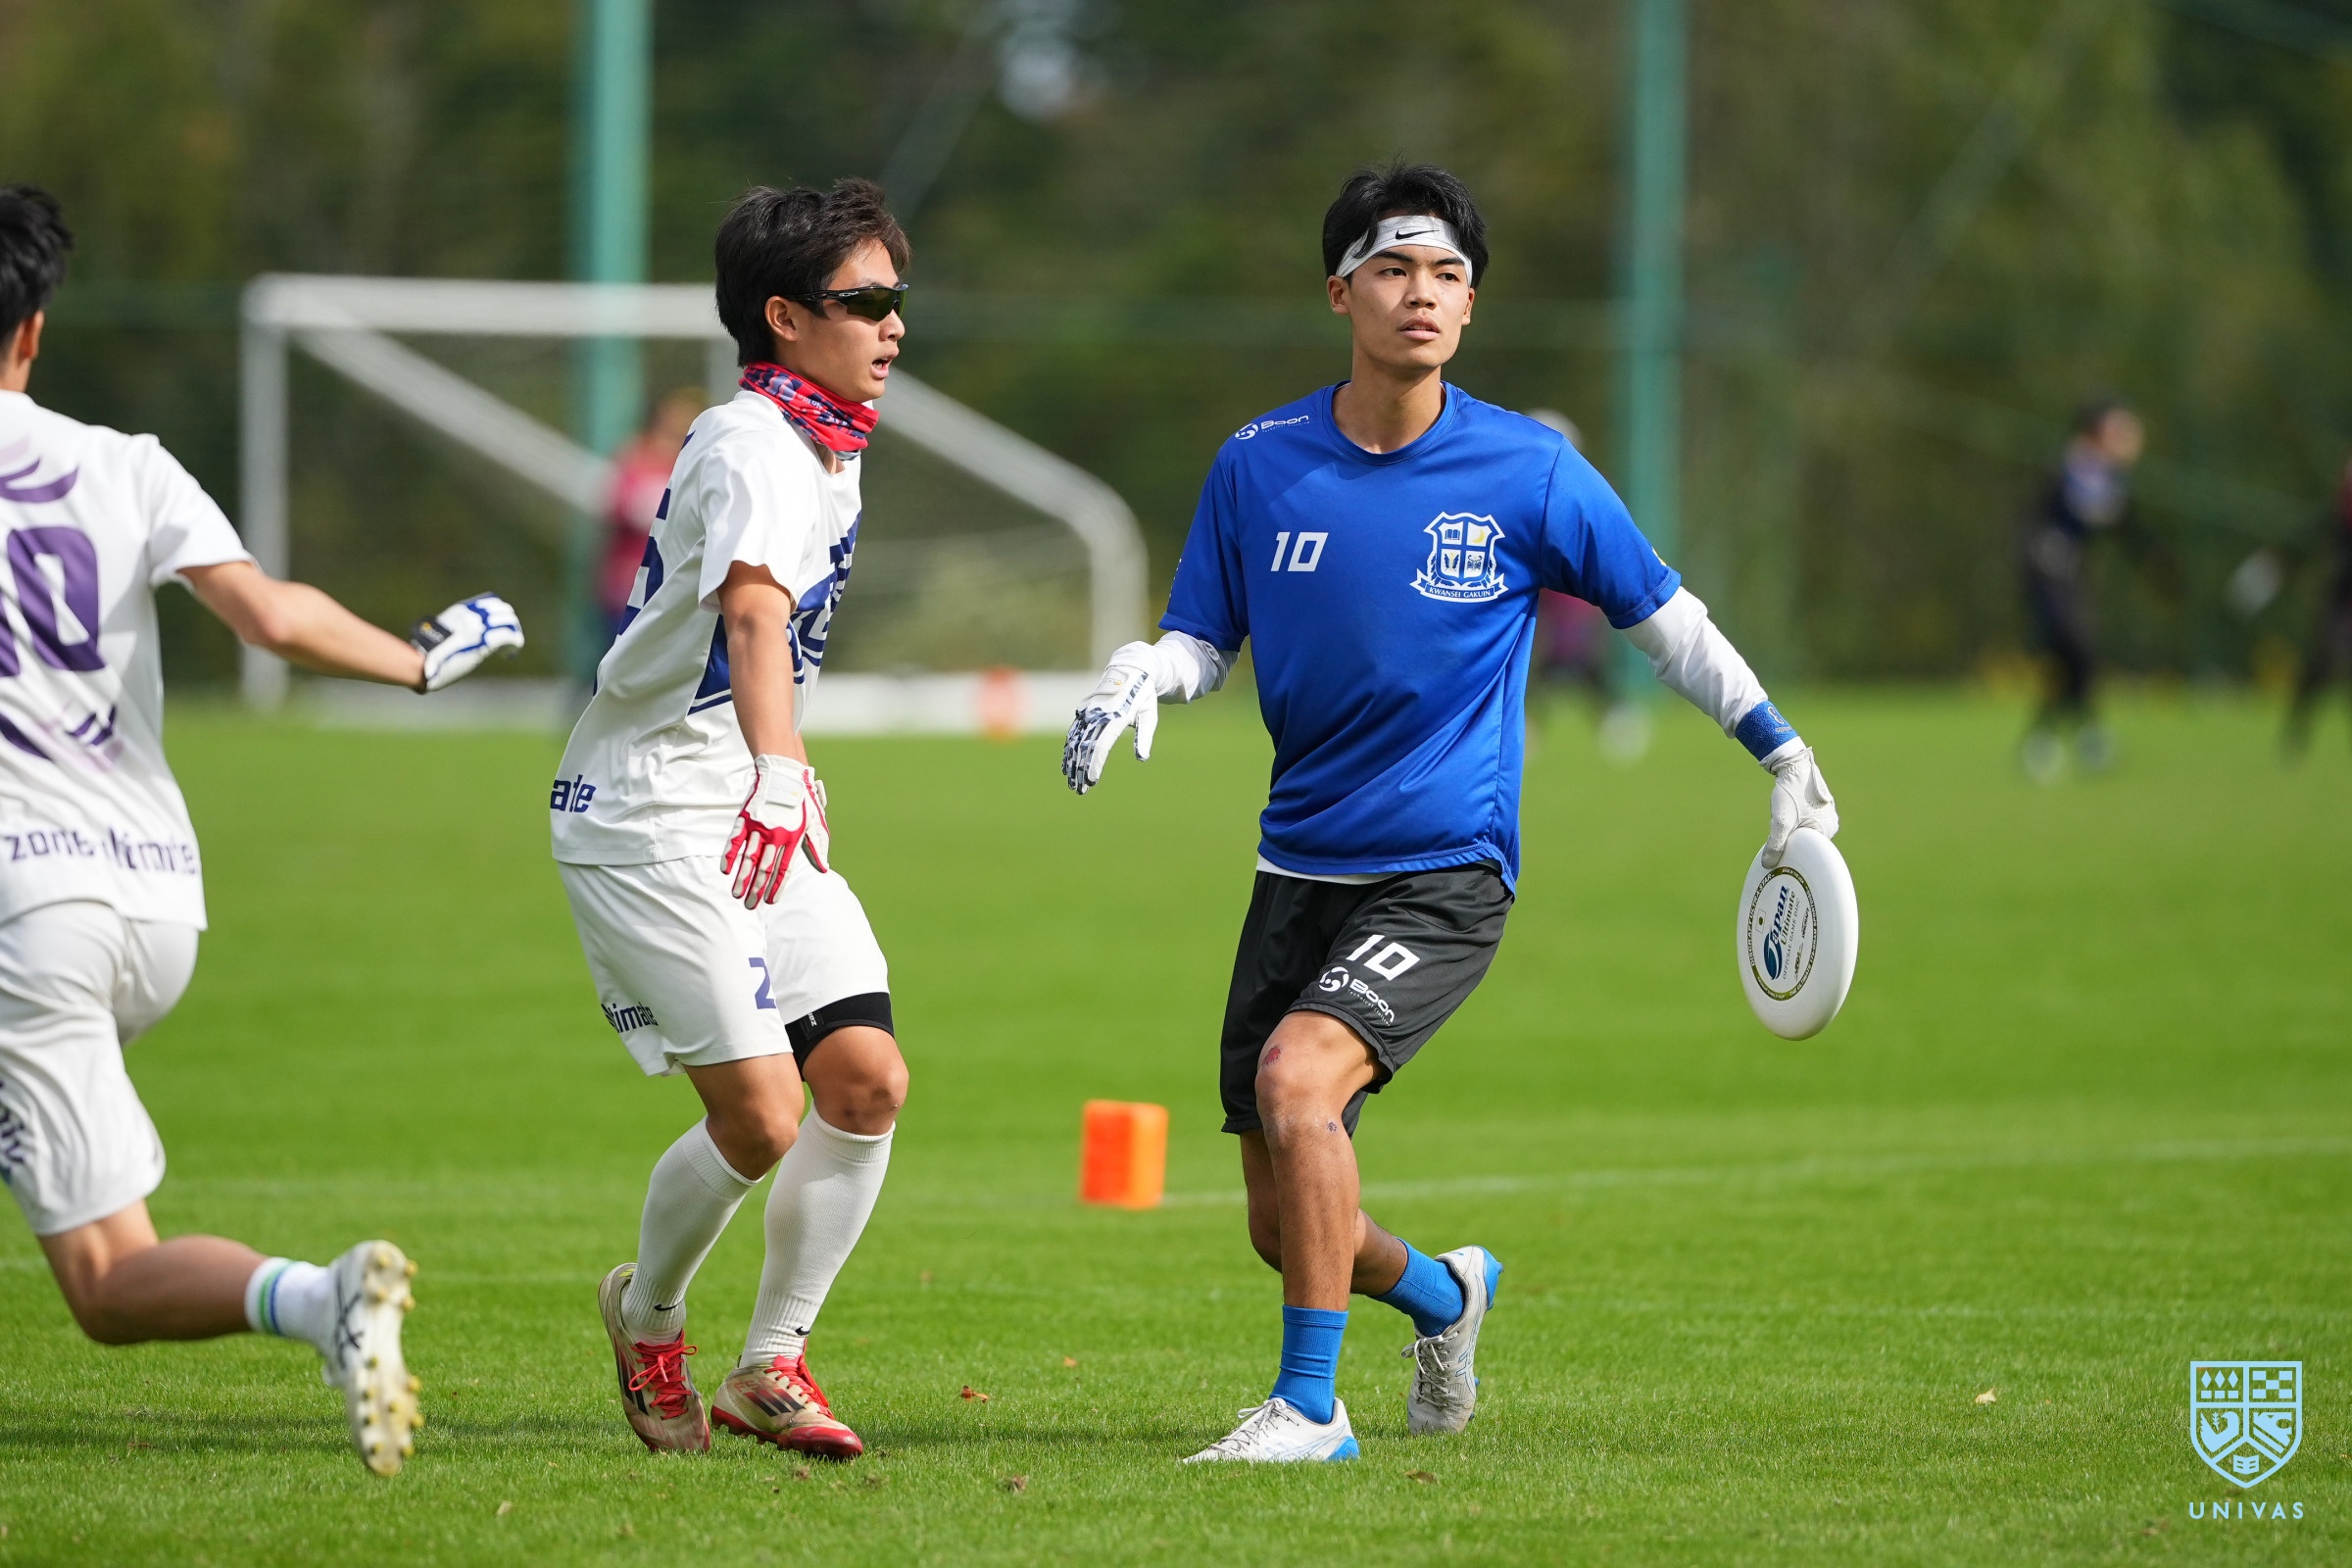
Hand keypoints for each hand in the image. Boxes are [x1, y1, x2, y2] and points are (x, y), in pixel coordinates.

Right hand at [410, 594, 523, 691]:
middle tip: (507, 638)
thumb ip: (457, 629)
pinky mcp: (485, 641)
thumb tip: (467, 634)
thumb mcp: (444, 632)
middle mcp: (472, 615)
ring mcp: (479, 627)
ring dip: (513, 633)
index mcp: (462, 610)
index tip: (498, 626)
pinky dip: (515, 643)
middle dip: (509, 623)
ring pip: (509, 621)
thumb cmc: (429, 652)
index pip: (490, 602)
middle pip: (503, 610)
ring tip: (511, 646)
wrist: (424, 661)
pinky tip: (510, 653)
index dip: (499, 613)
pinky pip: (509, 636)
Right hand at [723, 754, 830, 907]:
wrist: (784, 773)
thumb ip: (818, 846)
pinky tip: (726, 871)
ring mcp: (759, 827)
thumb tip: (824, 868)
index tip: (769, 901)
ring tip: (736, 895)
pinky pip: (735, 841)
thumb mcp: (814, 823)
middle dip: (756, 889)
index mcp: (793, 839)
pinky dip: (729, 856)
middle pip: (765, 868)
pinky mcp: (746, 818)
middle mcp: (776, 836)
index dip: (776, 886)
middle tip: (749, 906)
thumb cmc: (802, 800)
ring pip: (749, 859)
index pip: (784, 869)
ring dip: (742, 878)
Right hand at [1062, 645, 1158, 794]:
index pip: (1101, 745)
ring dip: (1071, 762)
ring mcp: (1088, 711)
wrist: (1131, 668)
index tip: (1091, 780)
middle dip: (1080, 769)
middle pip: (1084, 747)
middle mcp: (1098, 714)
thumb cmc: (1144, 695)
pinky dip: (1068, 750)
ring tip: (1071, 781)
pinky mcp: (1084, 711)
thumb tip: (1142, 758)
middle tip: (1080, 790)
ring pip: (1075, 741)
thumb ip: (1145, 736)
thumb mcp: (1149, 714)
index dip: (1095, 764)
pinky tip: (1066, 764)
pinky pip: (1073, 733)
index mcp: (1116, 716)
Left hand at [1764, 746, 1838, 867]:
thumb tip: (1768, 864)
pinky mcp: (1819, 806)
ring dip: (1791, 829)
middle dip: (1791, 839)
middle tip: (1780, 828)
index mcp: (1828, 830)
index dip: (1793, 851)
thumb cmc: (1790, 793)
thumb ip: (1775, 845)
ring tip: (1784, 816)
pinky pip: (1806, 821)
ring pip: (1804, 831)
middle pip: (1806, 841)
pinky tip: (1787, 812)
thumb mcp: (1781, 822)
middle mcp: (1831, 824)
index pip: (1809, 851)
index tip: (1781, 847)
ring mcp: (1827, 814)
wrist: (1793, 765)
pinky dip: (1795, 821)